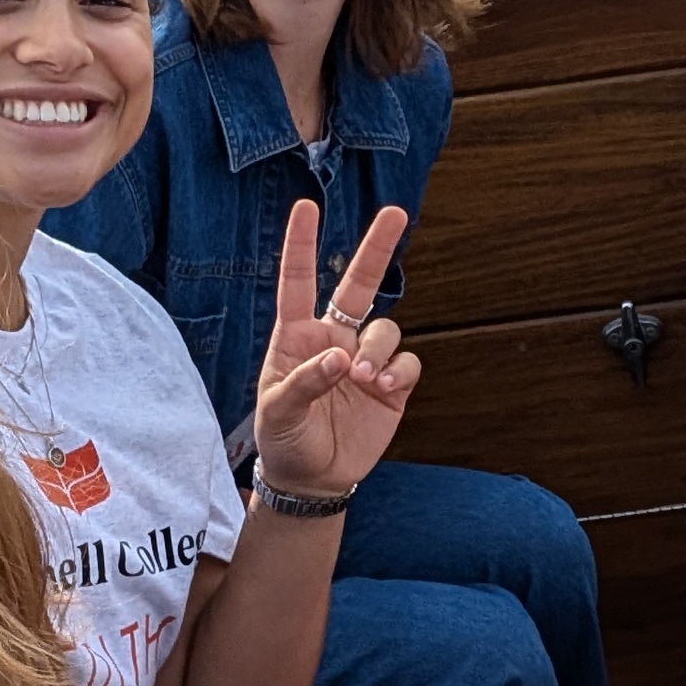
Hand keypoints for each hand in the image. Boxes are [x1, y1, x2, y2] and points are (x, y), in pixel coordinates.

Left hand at [250, 202, 420, 499]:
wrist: (313, 478)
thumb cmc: (284, 439)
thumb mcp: (278, 412)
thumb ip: (305, 382)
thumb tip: (342, 357)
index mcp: (297, 336)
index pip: (299, 283)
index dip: (302, 245)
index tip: (306, 207)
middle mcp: (335, 338)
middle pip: (359, 284)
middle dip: (377, 247)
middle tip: (397, 213)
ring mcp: (365, 359)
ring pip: (386, 328)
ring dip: (379, 349)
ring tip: (364, 379)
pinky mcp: (391, 384)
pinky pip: (406, 361)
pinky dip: (398, 370)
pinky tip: (382, 388)